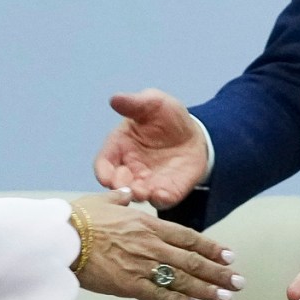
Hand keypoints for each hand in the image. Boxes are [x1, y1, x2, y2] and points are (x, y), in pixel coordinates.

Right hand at [72, 189, 240, 299]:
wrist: (60, 238)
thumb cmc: (77, 219)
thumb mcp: (102, 201)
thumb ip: (119, 199)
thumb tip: (127, 193)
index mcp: (147, 224)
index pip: (189, 237)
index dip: (212, 247)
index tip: (229, 255)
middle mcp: (151, 245)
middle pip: (192, 260)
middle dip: (218, 272)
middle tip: (238, 282)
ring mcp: (141, 265)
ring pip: (182, 279)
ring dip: (207, 289)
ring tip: (226, 297)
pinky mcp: (128, 285)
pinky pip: (159, 295)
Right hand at [94, 90, 211, 207]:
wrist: (195, 133)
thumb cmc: (168, 117)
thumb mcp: (153, 104)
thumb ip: (134, 103)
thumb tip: (115, 99)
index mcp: (119, 147)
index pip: (103, 163)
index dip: (103, 171)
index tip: (106, 177)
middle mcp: (130, 169)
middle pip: (117, 184)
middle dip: (119, 187)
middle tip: (124, 187)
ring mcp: (148, 182)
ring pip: (137, 195)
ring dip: (137, 195)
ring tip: (141, 192)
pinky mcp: (167, 191)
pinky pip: (161, 200)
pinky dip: (160, 199)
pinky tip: (161, 194)